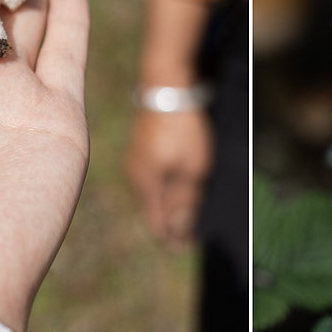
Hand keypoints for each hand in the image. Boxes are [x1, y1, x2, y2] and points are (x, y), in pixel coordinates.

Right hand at [123, 108, 212, 247]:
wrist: (167, 87)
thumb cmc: (182, 128)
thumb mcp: (192, 168)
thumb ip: (185, 200)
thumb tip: (178, 230)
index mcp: (145, 185)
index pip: (156, 225)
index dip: (174, 239)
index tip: (193, 244)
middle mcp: (135, 175)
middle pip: (153, 210)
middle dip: (173, 222)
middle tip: (196, 228)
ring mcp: (135, 160)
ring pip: (153, 192)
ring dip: (171, 202)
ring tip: (193, 204)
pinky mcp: (141, 148)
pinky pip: (153, 176)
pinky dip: (167, 184)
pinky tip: (182, 179)